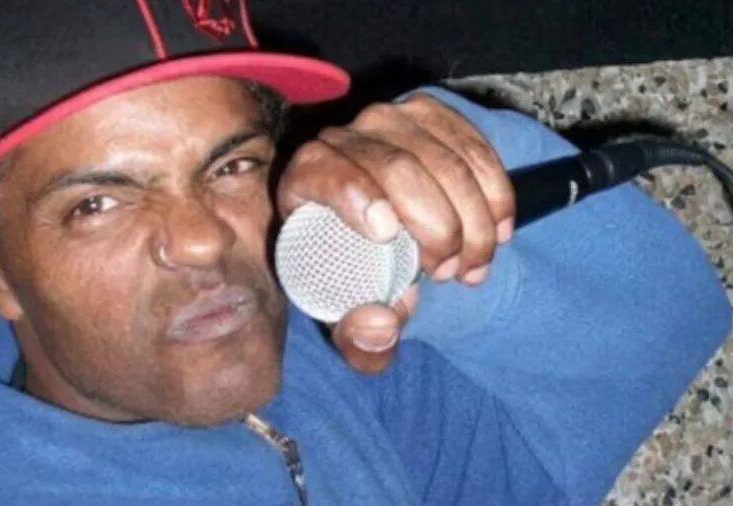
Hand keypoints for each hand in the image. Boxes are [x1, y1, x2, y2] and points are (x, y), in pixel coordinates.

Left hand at [276, 92, 514, 373]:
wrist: (385, 241)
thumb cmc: (355, 279)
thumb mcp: (352, 322)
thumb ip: (358, 341)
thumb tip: (380, 323)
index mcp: (304, 181)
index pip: (325, 171)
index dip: (358, 196)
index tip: (390, 238)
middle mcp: (342, 138)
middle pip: (395, 165)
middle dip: (436, 224)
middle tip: (450, 272)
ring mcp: (388, 120)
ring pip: (443, 157)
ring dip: (472, 217)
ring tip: (474, 263)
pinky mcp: (428, 115)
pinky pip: (473, 144)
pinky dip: (495, 191)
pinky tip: (498, 230)